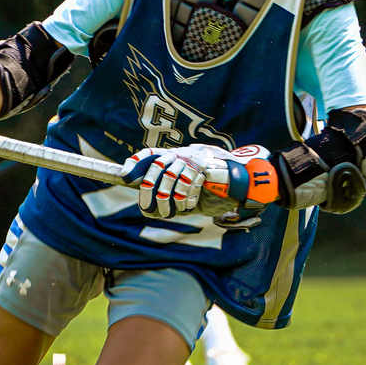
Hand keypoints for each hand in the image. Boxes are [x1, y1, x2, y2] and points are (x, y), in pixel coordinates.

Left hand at [120, 143, 280, 219]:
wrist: (242, 187)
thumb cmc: (212, 193)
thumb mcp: (185, 197)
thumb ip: (167, 198)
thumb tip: (146, 208)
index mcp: (176, 158)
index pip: (151, 153)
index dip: (137, 163)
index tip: (124, 175)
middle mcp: (184, 154)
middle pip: (157, 167)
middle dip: (149, 190)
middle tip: (150, 208)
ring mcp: (195, 158)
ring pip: (171, 177)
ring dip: (171, 199)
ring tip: (177, 211)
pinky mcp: (207, 166)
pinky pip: (189, 183)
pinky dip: (187, 199)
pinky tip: (192, 205)